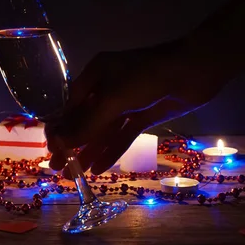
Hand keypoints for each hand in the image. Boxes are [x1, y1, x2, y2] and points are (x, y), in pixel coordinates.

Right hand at [46, 39, 221, 177]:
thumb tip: (59, 143)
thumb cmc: (147, 77)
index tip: (50, 150)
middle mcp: (107, 87)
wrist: (195, 70)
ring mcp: (126, 102)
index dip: (59, 129)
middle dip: (72, 144)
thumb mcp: (113, 99)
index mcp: (95, 75)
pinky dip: (111, 151)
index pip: (70, 106)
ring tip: (76, 174)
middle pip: (85, 120)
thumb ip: (87, 124)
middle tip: (58, 168)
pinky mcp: (143, 115)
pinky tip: (99, 168)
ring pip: (103, 131)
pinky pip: (122, 136)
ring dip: (89, 151)